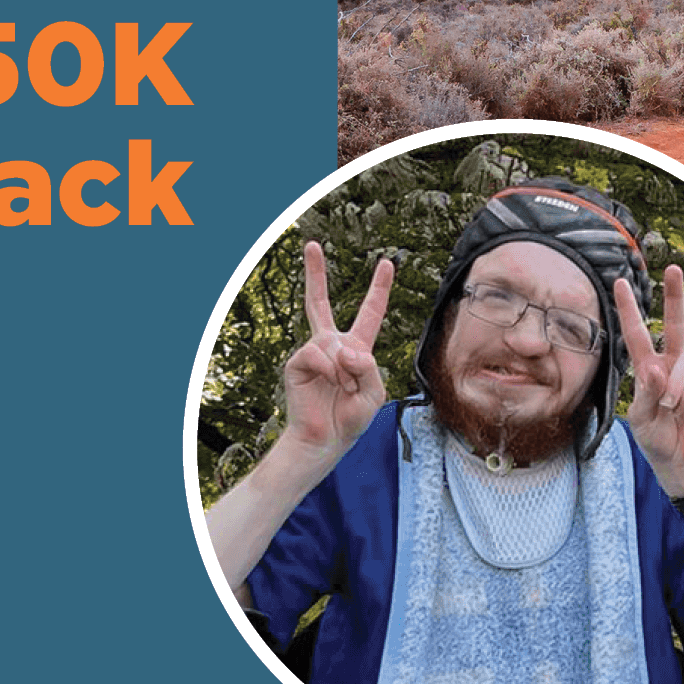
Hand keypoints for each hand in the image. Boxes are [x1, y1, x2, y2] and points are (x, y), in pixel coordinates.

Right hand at [276, 241, 393, 465]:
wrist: (326, 439)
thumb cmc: (352, 418)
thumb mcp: (375, 392)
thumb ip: (369, 368)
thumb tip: (345, 349)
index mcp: (357, 348)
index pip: (370, 312)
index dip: (379, 288)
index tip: (386, 263)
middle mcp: (333, 345)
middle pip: (320, 302)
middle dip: (315, 273)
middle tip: (311, 244)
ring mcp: (314, 352)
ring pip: (335, 343)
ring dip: (346, 372)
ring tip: (343, 390)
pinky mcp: (297, 362)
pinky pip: (317, 353)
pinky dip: (328, 370)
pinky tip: (328, 384)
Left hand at [616, 265, 683, 496]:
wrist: (681, 461)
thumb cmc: (656, 438)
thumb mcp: (639, 418)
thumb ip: (645, 393)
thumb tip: (657, 370)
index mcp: (648, 368)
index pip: (637, 333)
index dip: (629, 309)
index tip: (620, 282)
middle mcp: (671, 364)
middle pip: (676, 323)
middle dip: (675, 295)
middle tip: (673, 267)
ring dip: (673, 387)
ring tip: (669, 409)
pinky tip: (683, 409)